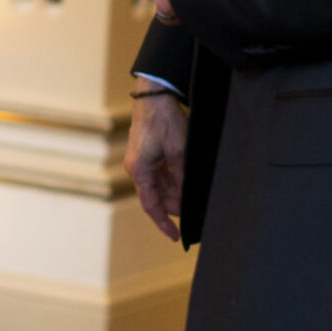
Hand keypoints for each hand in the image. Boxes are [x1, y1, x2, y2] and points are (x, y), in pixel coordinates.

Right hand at [126, 90, 187, 242]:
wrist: (155, 95)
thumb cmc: (163, 120)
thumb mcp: (178, 151)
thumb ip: (183, 176)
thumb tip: (189, 195)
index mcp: (140, 171)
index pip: (151, 206)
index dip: (164, 223)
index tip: (176, 235)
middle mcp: (138, 169)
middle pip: (157, 197)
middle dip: (175, 206)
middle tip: (193, 212)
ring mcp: (144, 161)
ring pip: (161, 185)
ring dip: (176, 192)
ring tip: (193, 196)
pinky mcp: (149, 153)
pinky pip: (162, 174)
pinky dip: (174, 180)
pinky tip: (187, 181)